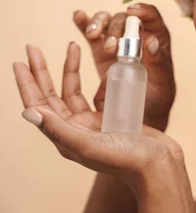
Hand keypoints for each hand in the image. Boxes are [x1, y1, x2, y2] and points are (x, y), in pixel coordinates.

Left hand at [13, 43, 183, 187]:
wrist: (159, 166)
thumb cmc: (127, 160)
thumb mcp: (90, 144)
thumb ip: (60, 129)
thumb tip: (29, 112)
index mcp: (66, 137)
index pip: (39, 105)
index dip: (27, 83)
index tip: (20, 61)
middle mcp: (76, 129)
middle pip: (52, 95)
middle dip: (42, 70)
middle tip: (34, 47)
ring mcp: (94, 123)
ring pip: (74, 91)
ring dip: (70, 69)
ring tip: (72, 46)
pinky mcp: (112, 118)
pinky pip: (97, 93)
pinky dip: (94, 77)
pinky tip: (96, 65)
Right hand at [72, 4, 175, 130]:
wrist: (139, 116)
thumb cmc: (157, 99)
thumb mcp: (163, 83)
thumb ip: (159, 63)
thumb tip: (151, 40)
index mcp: (158, 41)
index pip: (152, 18)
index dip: (143, 10)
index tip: (132, 11)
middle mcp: (138, 38)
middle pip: (125, 19)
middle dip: (116, 26)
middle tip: (111, 46)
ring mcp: (119, 43)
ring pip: (107, 22)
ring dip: (98, 23)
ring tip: (93, 35)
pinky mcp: (101, 52)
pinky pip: (92, 34)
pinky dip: (84, 22)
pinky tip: (78, 16)